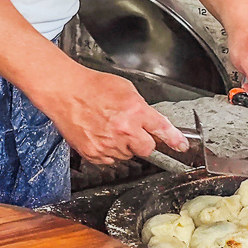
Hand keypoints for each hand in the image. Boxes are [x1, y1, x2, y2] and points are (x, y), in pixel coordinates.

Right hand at [33, 64, 189, 164]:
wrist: (66, 92)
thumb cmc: (92, 87)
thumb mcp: (125, 90)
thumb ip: (141, 108)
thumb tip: (151, 123)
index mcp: (135, 111)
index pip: (162, 129)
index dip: (174, 140)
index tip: (181, 146)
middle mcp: (124, 130)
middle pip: (146, 149)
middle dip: (142, 142)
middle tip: (130, 131)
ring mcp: (109, 144)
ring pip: (127, 155)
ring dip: (123, 146)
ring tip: (108, 128)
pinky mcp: (94, 153)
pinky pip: (109, 160)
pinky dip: (107, 151)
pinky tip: (99, 135)